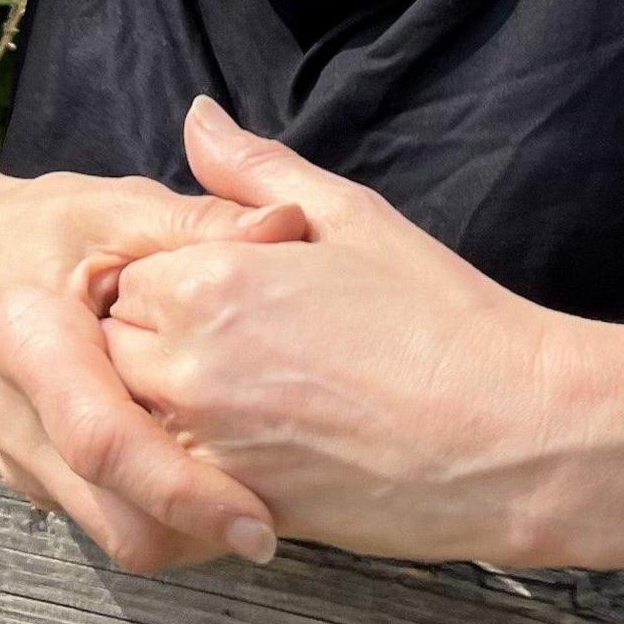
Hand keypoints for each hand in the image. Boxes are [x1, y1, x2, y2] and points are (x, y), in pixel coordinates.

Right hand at [0, 166, 311, 572]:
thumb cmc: (41, 230)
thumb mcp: (116, 208)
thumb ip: (200, 223)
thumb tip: (288, 224)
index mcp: (34, 341)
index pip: (105, 441)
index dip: (183, 490)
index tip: (258, 522)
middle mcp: (19, 419)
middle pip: (113, 518)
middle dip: (198, 536)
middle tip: (275, 529)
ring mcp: (22, 459)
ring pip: (113, 534)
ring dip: (184, 533)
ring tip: (253, 504)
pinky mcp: (35, 478)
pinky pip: (103, 519)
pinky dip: (159, 516)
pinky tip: (206, 480)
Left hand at [101, 96, 581, 566]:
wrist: (510, 437)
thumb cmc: (442, 320)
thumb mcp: (353, 216)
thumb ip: (256, 169)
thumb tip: (196, 117)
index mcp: (209, 284)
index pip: (129, 273)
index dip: (171, 278)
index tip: (224, 291)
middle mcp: (188, 367)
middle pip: (114, 347)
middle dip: (154, 341)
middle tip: (236, 344)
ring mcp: (205, 444)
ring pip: (130, 420)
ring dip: (164, 405)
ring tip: (248, 394)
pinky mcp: (230, 506)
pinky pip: (164, 486)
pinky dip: (186, 468)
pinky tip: (256, 446)